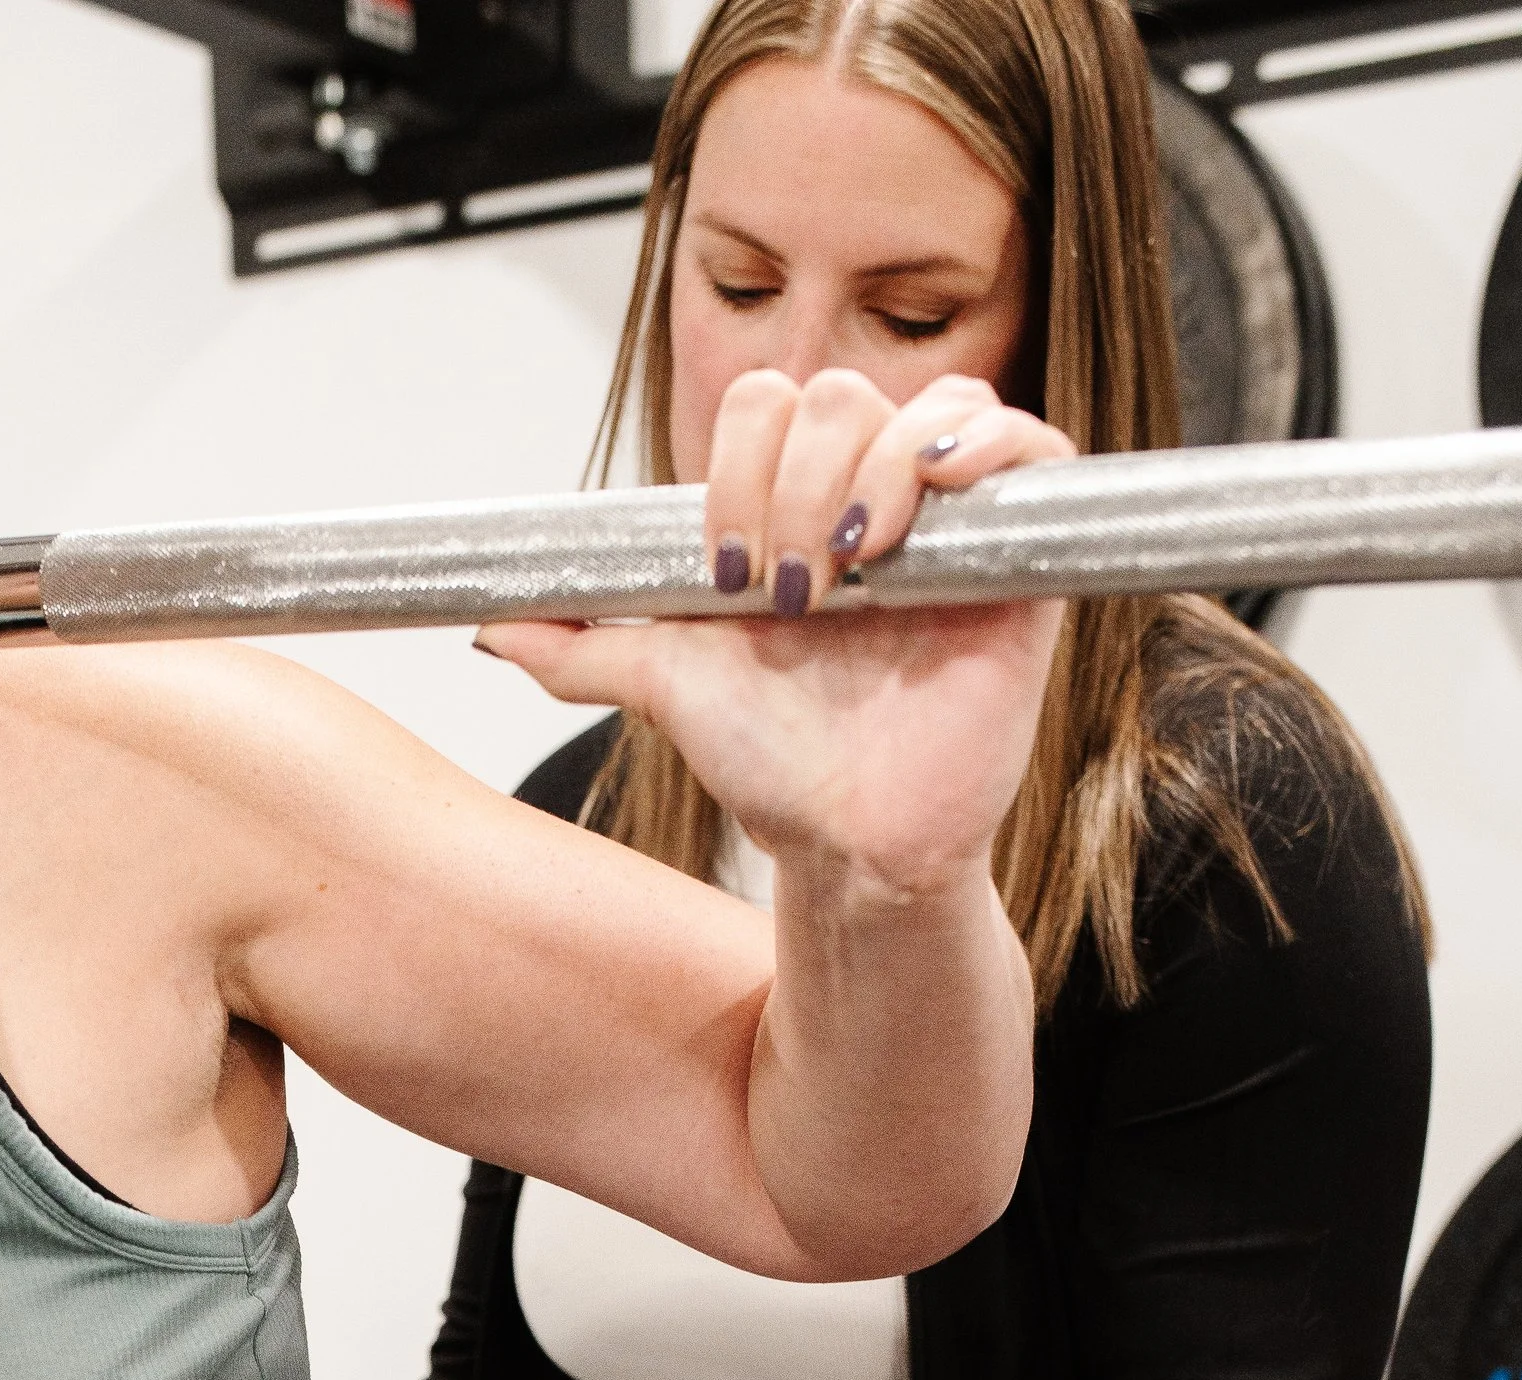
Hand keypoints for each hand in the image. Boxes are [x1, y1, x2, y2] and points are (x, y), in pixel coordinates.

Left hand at [478, 368, 1068, 902]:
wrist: (848, 844)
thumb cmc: (773, 764)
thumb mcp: (666, 685)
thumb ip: (586, 644)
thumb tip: (488, 625)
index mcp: (791, 506)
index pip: (767, 402)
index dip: (739, 463)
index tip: (721, 571)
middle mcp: (871, 498)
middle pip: (840, 394)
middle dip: (795, 482)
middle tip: (786, 592)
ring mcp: (951, 521)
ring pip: (928, 405)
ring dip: (873, 472)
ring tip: (852, 571)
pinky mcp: (1024, 555)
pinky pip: (1032, 444)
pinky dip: (990, 442)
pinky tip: (944, 490)